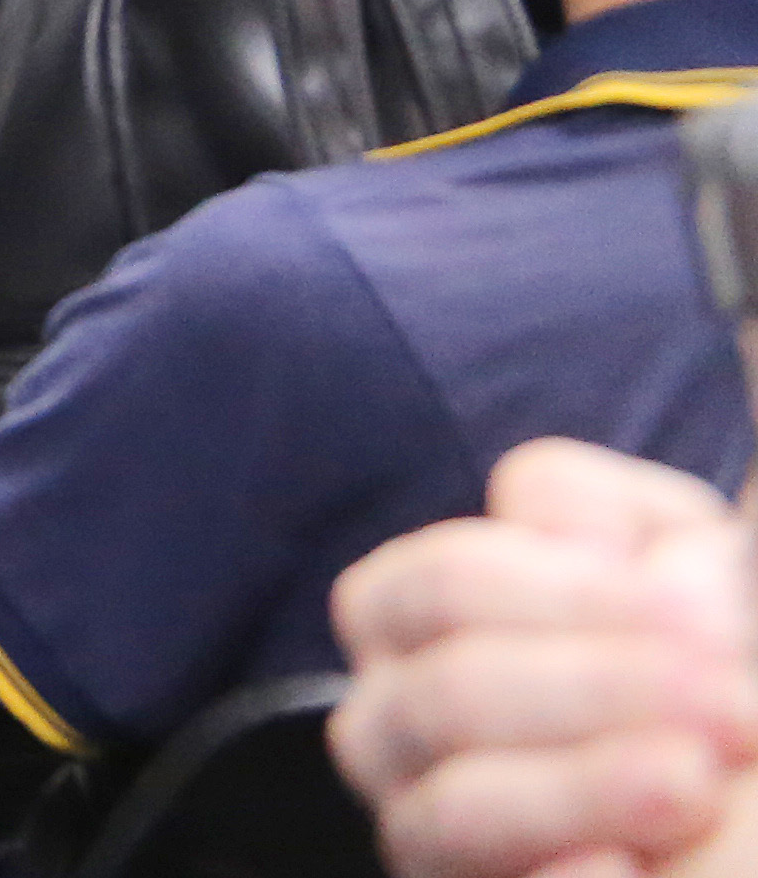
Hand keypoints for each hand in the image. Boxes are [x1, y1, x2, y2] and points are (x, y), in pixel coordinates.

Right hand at [336, 443, 757, 877]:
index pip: (492, 523)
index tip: (707, 602)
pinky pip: (454, 854)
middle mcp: (459, 692)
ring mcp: (444, 805)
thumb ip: (714, 532)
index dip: (575, 552)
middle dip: (571, 648)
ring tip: (695, 780)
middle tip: (727, 690)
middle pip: (408, 608)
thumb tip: (752, 311)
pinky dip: (556, 857)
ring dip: (567, 761)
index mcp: (548, 603)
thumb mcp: (748, 610)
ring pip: (417, 748)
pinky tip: (637, 864)